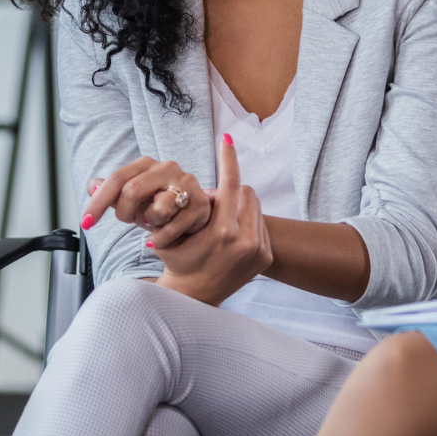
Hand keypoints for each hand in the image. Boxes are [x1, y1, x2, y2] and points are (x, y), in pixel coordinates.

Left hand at [82, 156, 211, 250]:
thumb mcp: (130, 201)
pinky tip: (159, 238)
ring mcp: (186, 184)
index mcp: (146, 164)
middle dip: (125, 213)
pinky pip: (171, 227)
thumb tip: (92, 185)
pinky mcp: (200, 204)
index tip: (86, 223)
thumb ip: (110, 192)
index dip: (98, 203)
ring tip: (153, 223)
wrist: (191, 220)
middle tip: (129, 221)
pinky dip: (160, 239)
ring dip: (149, 223)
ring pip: (156, 209)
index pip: (116, 179)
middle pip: (132, 190)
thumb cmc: (158, 207)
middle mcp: (167, 168)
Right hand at [153, 137, 271, 304]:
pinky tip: (231, 237)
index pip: (230, 184)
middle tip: (211, 206)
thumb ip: (186, 207)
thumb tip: (203, 186)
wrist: (193, 296)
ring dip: (239, 206)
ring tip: (221, 222)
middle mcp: (245, 240)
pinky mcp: (265, 257)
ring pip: (254, 205)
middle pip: (245, 191)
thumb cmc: (177, 260)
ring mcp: (258, 250)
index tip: (227, 139)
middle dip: (229, 191)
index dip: (227, 159)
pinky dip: (246, 222)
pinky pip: (260, 224)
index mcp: (221, 232)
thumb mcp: (171, 232)